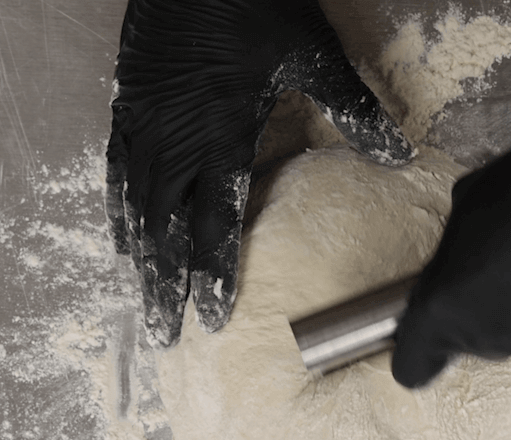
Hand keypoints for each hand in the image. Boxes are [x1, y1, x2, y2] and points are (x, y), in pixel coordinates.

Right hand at [105, 0, 412, 347]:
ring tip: (142, 304)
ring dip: (140, 261)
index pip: (215, 222)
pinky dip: (116, 211)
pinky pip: (114, 171)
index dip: (214, 273)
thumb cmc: (255, 2)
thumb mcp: (312, 53)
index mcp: (221, 135)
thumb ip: (351, 109)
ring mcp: (145, 125)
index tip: (215, 318)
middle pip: (167, 229)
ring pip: (136, 208)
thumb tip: (397, 154)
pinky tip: (122, 241)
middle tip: (166, 336)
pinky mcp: (128, 106)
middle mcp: (176, 140)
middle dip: (168, 286)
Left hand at [391, 62, 510, 388]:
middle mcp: (489, 337)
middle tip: (508, 274)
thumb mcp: (465, 212)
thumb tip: (455, 273)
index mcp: (445, 305)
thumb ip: (449, 260)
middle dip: (483, 317)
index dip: (419, 353)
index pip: (412, 365)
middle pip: (475, 347)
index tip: (430, 341)